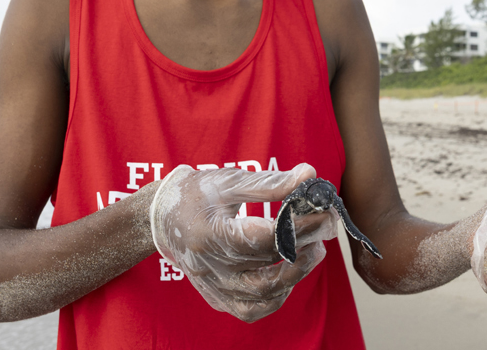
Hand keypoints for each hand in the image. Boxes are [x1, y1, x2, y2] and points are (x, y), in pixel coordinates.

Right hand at [149, 163, 337, 322]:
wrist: (161, 217)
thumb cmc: (195, 194)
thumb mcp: (229, 181)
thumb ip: (270, 182)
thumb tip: (309, 176)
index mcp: (209, 233)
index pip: (265, 237)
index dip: (300, 226)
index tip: (324, 213)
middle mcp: (209, 266)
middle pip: (268, 264)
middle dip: (305, 244)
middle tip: (326, 227)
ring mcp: (212, 285)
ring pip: (262, 294)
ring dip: (296, 274)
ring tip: (313, 250)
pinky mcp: (216, 296)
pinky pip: (249, 310)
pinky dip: (274, 298)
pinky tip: (289, 277)